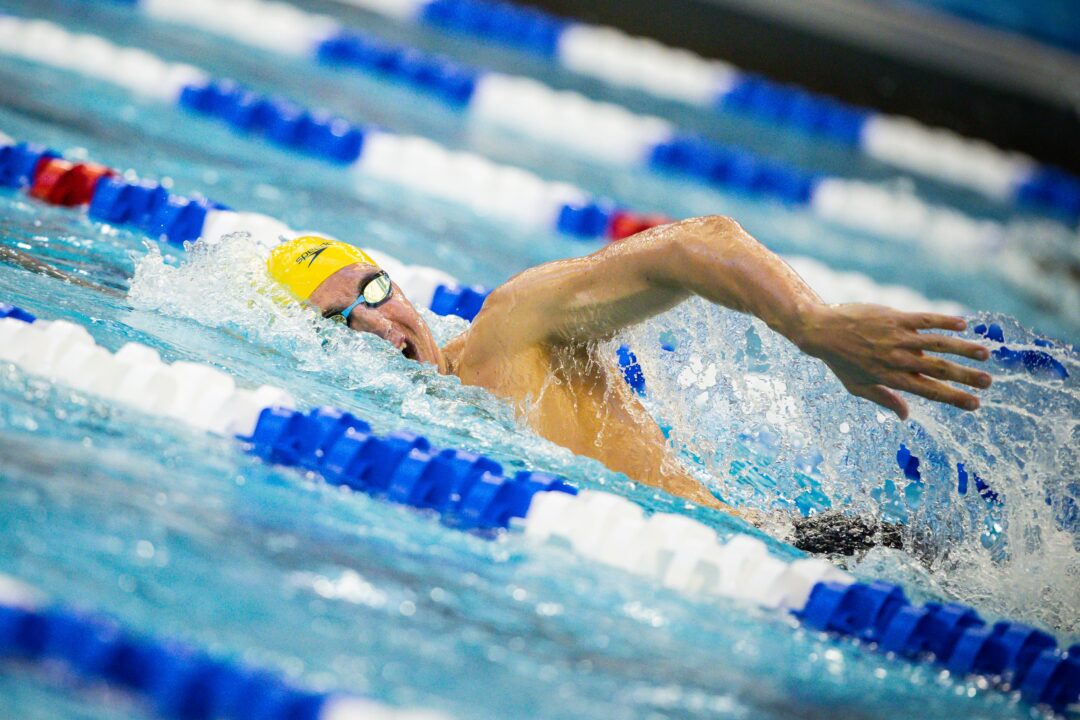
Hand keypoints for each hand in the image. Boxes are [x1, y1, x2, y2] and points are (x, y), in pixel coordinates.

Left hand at [791, 304, 991, 419]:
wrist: (821, 330)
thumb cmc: (839, 361)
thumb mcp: (857, 387)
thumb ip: (885, 400)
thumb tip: (906, 416)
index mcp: (891, 378)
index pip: (929, 391)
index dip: (954, 398)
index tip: (975, 404)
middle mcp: (898, 359)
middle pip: (939, 370)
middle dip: (966, 377)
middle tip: (989, 382)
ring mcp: (898, 337)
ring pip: (938, 344)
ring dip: (964, 349)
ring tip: (985, 354)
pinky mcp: (895, 318)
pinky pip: (925, 320)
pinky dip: (945, 322)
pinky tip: (963, 325)